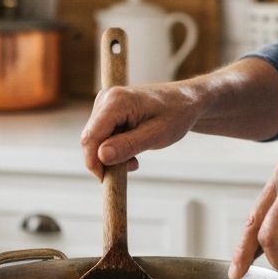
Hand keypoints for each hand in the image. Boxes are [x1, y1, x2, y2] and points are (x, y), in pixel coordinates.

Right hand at [80, 82, 201, 179]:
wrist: (186, 100)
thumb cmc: (177, 113)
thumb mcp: (157, 134)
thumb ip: (129, 145)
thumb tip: (101, 156)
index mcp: (116, 101)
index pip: (91, 136)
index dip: (93, 161)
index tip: (105, 180)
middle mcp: (105, 98)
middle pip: (91, 140)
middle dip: (105, 159)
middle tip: (133, 166)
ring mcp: (105, 103)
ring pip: (96, 140)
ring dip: (112, 155)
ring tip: (136, 159)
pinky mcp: (107, 111)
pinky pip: (102, 136)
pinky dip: (114, 148)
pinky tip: (132, 152)